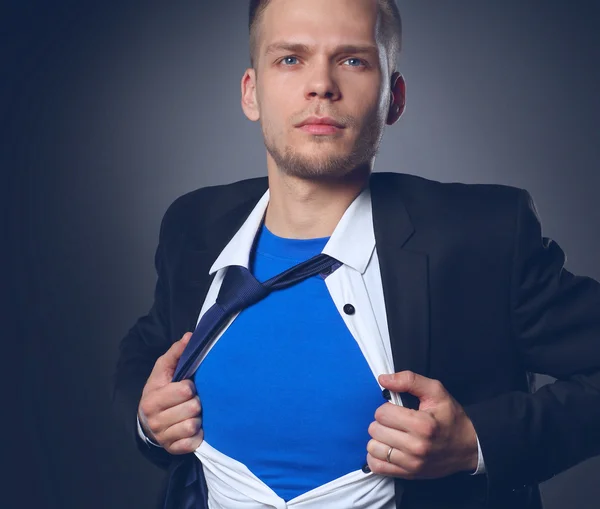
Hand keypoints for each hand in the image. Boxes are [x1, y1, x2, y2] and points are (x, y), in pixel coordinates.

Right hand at [137, 332, 203, 453]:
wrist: (148, 419)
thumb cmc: (160, 389)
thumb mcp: (164, 369)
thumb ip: (176, 352)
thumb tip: (190, 337)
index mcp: (152, 398)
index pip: (184, 390)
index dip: (190, 386)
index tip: (187, 385)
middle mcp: (155, 420)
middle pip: (192, 408)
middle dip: (195, 402)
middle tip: (192, 400)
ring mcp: (164, 436)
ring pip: (193, 425)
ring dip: (197, 418)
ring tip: (192, 413)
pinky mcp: (173, 449)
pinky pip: (193, 443)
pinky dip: (197, 436)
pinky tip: (193, 428)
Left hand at [366, 371, 477, 478]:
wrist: (469, 447)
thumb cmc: (450, 417)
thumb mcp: (435, 391)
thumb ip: (409, 380)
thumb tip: (383, 379)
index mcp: (422, 424)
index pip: (382, 413)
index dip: (387, 408)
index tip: (397, 410)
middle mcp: (416, 447)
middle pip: (375, 430)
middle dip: (382, 422)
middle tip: (396, 422)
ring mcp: (412, 464)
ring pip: (373, 448)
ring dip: (379, 439)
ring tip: (392, 435)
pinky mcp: (409, 475)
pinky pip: (377, 466)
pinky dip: (377, 456)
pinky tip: (388, 448)